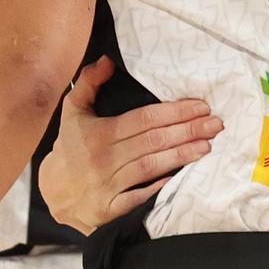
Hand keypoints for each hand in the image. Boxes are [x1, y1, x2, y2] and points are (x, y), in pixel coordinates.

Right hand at [37, 57, 222, 233]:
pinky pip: (140, 197)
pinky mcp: (111, 209)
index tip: (200, 106)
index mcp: (99, 133)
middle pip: (153, 142)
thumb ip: (88, 83)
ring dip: (181, 156)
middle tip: (215, 124)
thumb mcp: (72, 111)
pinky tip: (181, 177)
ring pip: (151, 167)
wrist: (54, 193)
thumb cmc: (69, 148)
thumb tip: (107, 60)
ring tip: (207, 146)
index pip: (144, 119)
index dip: (174, 112)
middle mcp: (104, 159)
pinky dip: (160, 187)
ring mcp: (108, 185)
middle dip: (187, 131)